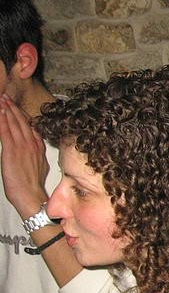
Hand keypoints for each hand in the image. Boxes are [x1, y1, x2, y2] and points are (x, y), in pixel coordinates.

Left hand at [0, 96, 48, 216]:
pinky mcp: (11, 151)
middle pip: (23, 122)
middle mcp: (31, 144)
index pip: (31, 127)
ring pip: (14, 124)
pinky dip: (2, 121)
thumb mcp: (40, 166)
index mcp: (38, 148)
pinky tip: (0, 113)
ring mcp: (22, 147)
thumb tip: (34, 148)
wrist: (31, 195)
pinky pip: (6, 132)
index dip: (23, 115)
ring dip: (7, 110)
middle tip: (7, 97)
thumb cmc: (33, 185)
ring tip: (2, 100)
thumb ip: (36, 154)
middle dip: (14, 108)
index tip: (17, 106)